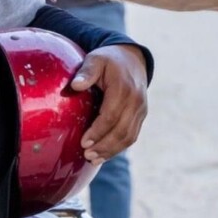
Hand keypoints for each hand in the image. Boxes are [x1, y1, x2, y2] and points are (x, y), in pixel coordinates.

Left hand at [74, 44, 148, 162]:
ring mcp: (141, 109)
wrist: (132, 58)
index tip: (83, 142)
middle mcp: (136, 101)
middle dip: (104, 146)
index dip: (97, 131)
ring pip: (129, 136)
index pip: (111, 115)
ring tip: (93, 159)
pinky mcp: (142, 115)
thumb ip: (86, 71)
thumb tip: (75, 85)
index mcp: (124, 88)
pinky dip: (119, 147)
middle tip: (86, 155)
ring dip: (111, 151)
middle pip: (121, 130)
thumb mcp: (96, 59)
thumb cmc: (109, 60)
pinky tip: (105, 154)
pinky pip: (132, 135)